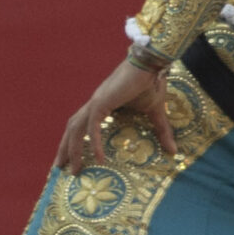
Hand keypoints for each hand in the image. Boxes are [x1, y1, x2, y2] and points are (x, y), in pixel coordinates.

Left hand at [55, 58, 176, 174]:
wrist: (151, 64)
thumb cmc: (151, 84)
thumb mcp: (155, 113)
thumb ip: (161, 132)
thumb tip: (173, 151)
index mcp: (101, 105)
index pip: (81, 125)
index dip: (73, 140)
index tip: (70, 158)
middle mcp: (94, 104)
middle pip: (72, 128)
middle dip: (65, 148)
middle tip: (60, 167)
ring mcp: (96, 102)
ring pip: (76, 129)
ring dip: (72, 149)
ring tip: (75, 170)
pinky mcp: (102, 102)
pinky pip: (93, 127)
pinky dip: (94, 143)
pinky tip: (99, 159)